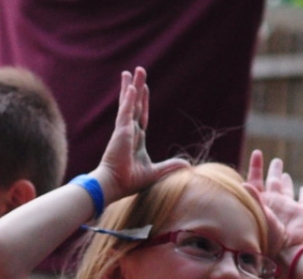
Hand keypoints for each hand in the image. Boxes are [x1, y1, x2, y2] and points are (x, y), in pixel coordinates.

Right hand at [91, 68, 187, 200]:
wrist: (114, 185)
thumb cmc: (129, 181)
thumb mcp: (155, 172)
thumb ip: (170, 166)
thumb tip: (187, 165)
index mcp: (135, 139)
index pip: (141, 115)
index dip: (142, 101)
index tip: (143, 88)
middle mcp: (129, 130)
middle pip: (134, 104)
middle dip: (136, 87)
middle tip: (138, 70)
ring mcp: (124, 129)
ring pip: (128, 103)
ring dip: (131, 86)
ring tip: (130, 72)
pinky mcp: (120, 131)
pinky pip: (126, 111)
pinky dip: (129, 99)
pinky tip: (131, 87)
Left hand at [243, 150, 302, 256]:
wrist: (285, 252)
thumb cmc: (267, 236)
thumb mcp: (258, 216)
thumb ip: (253, 199)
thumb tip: (243, 183)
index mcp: (262, 201)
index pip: (257, 180)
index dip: (256, 166)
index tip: (257, 152)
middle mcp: (274, 202)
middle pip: (273, 182)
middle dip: (273, 171)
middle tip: (275, 160)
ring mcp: (288, 208)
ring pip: (288, 190)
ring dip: (287, 181)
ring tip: (284, 173)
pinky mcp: (302, 214)